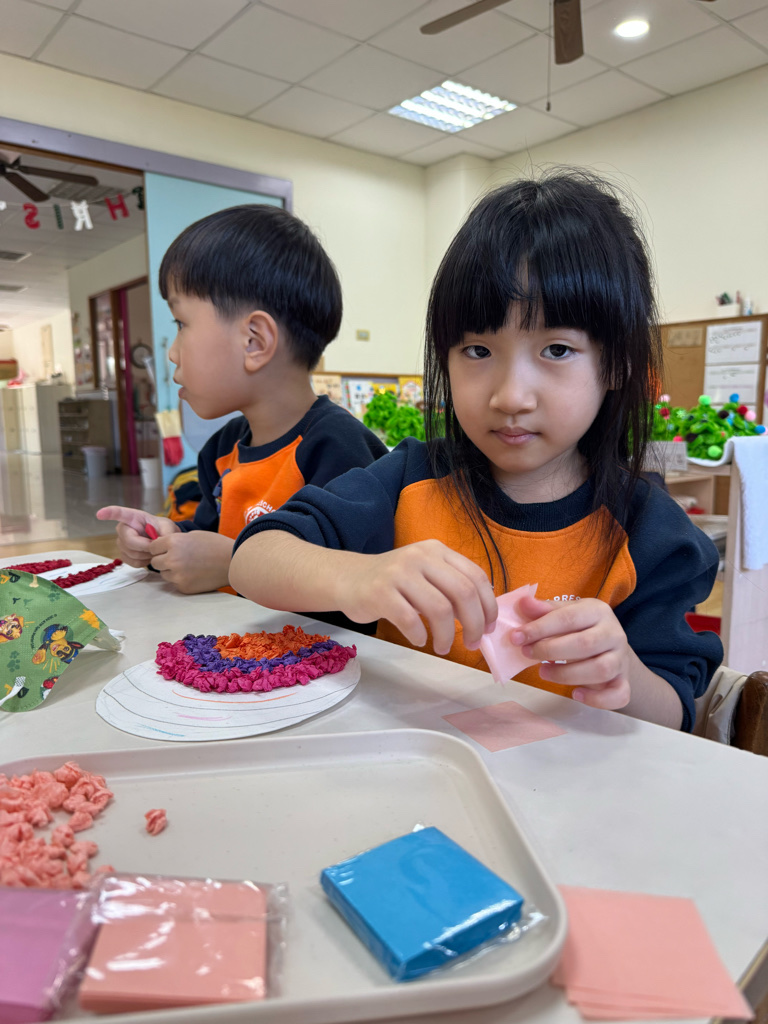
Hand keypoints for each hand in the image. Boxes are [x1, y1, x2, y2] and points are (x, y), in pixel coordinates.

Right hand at [96, 506, 178, 566]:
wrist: (162, 541)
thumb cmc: (163, 530)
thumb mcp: (169, 527)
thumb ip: (166, 533)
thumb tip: (159, 543)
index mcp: (133, 517)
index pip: (119, 513)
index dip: (109, 513)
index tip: (100, 514)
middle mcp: (123, 529)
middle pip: (130, 541)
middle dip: (146, 546)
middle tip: (157, 546)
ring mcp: (121, 543)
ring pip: (132, 554)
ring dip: (147, 555)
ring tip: (155, 549)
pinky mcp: (123, 555)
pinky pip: (133, 562)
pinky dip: (145, 562)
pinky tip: (149, 556)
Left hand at [148, 530, 232, 593]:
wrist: (233, 562)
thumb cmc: (216, 545)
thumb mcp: (193, 535)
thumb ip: (175, 540)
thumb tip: (161, 546)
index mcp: (173, 542)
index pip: (152, 547)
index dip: (159, 547)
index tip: (165, 548)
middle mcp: (172, 559)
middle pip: (155, 562)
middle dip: (163, 559)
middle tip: (177, 558)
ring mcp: (177, 575)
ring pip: (164, 574)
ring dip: (171, 570)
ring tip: (188, 566)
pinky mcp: (184, 587)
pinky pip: (175, 583)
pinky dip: (181, 579)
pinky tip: (194, 574)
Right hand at [335, 540, 496, 654]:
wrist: (347, 578)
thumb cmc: (394, 583)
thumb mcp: (425, 573)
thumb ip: (451, 586)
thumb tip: (484, 616)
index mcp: (437, 550)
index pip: (476, 576)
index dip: (488, 606)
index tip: (489, 628)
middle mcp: (421, 556)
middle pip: (463, 592)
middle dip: (474, 624)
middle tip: (473, 643)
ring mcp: (399, 573)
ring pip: (440, 609)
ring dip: (447, 635)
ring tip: (442, 647)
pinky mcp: (380, 592)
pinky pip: (410, 620)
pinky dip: (419, 635)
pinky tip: (418, 640)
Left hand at [510, 594, 631, 709]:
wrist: (610, 647)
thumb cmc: (581, 628)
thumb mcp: (564, 613)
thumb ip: (544, 611)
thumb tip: (523, 603)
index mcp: (598, 611)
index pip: (568, 618)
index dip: (540, 628)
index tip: (517, 637)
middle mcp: (614, 633)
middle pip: (585, 644)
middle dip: (550, 651)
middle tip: (527, 654)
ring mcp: (621, 659)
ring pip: (601, 670)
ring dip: (567, 674)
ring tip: (543, 672)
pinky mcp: (624, 682)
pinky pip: (618, 695)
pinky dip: (597, 699)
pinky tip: (575, 694)